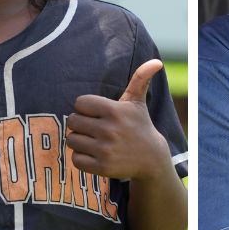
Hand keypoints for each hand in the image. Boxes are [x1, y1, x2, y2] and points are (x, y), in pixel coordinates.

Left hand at [66, 59, 168, 181]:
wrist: (151, 158)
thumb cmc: (140, 125)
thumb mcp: (138, 102)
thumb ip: (141, 78)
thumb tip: (157, 61)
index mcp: (114, 110)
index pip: (80, 103)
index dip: (85, 107)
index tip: (95, 112)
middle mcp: (109, 130)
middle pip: (73, 121)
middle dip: (79, 123)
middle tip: (91, 127)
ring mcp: (105, 150)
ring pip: (72, 140)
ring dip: (78, 140)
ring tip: (91, 140)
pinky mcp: (102, 167)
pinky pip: (76, 159)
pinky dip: (81, 157)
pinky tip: (93, 154)